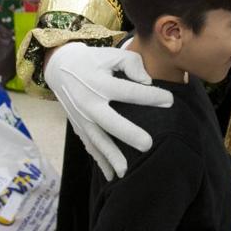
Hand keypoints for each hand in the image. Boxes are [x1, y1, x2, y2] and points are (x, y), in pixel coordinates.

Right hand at [45, 43, 172, 179]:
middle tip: (148, 144)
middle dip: (128, 133)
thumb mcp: (111, 54)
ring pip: (98, 140)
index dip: (150, 96)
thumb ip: (132, 64)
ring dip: (112, 156)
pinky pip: (90, 146)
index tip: (170, 101)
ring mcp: (82, 117)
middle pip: (110, 121)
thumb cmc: (93, 60)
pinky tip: (112, 175)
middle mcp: (89, 103)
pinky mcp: (79, 127)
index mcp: (100, 83)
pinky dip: (100, 161)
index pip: (128, 92)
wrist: (60, 68)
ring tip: (126, 172)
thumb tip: (147, 82)